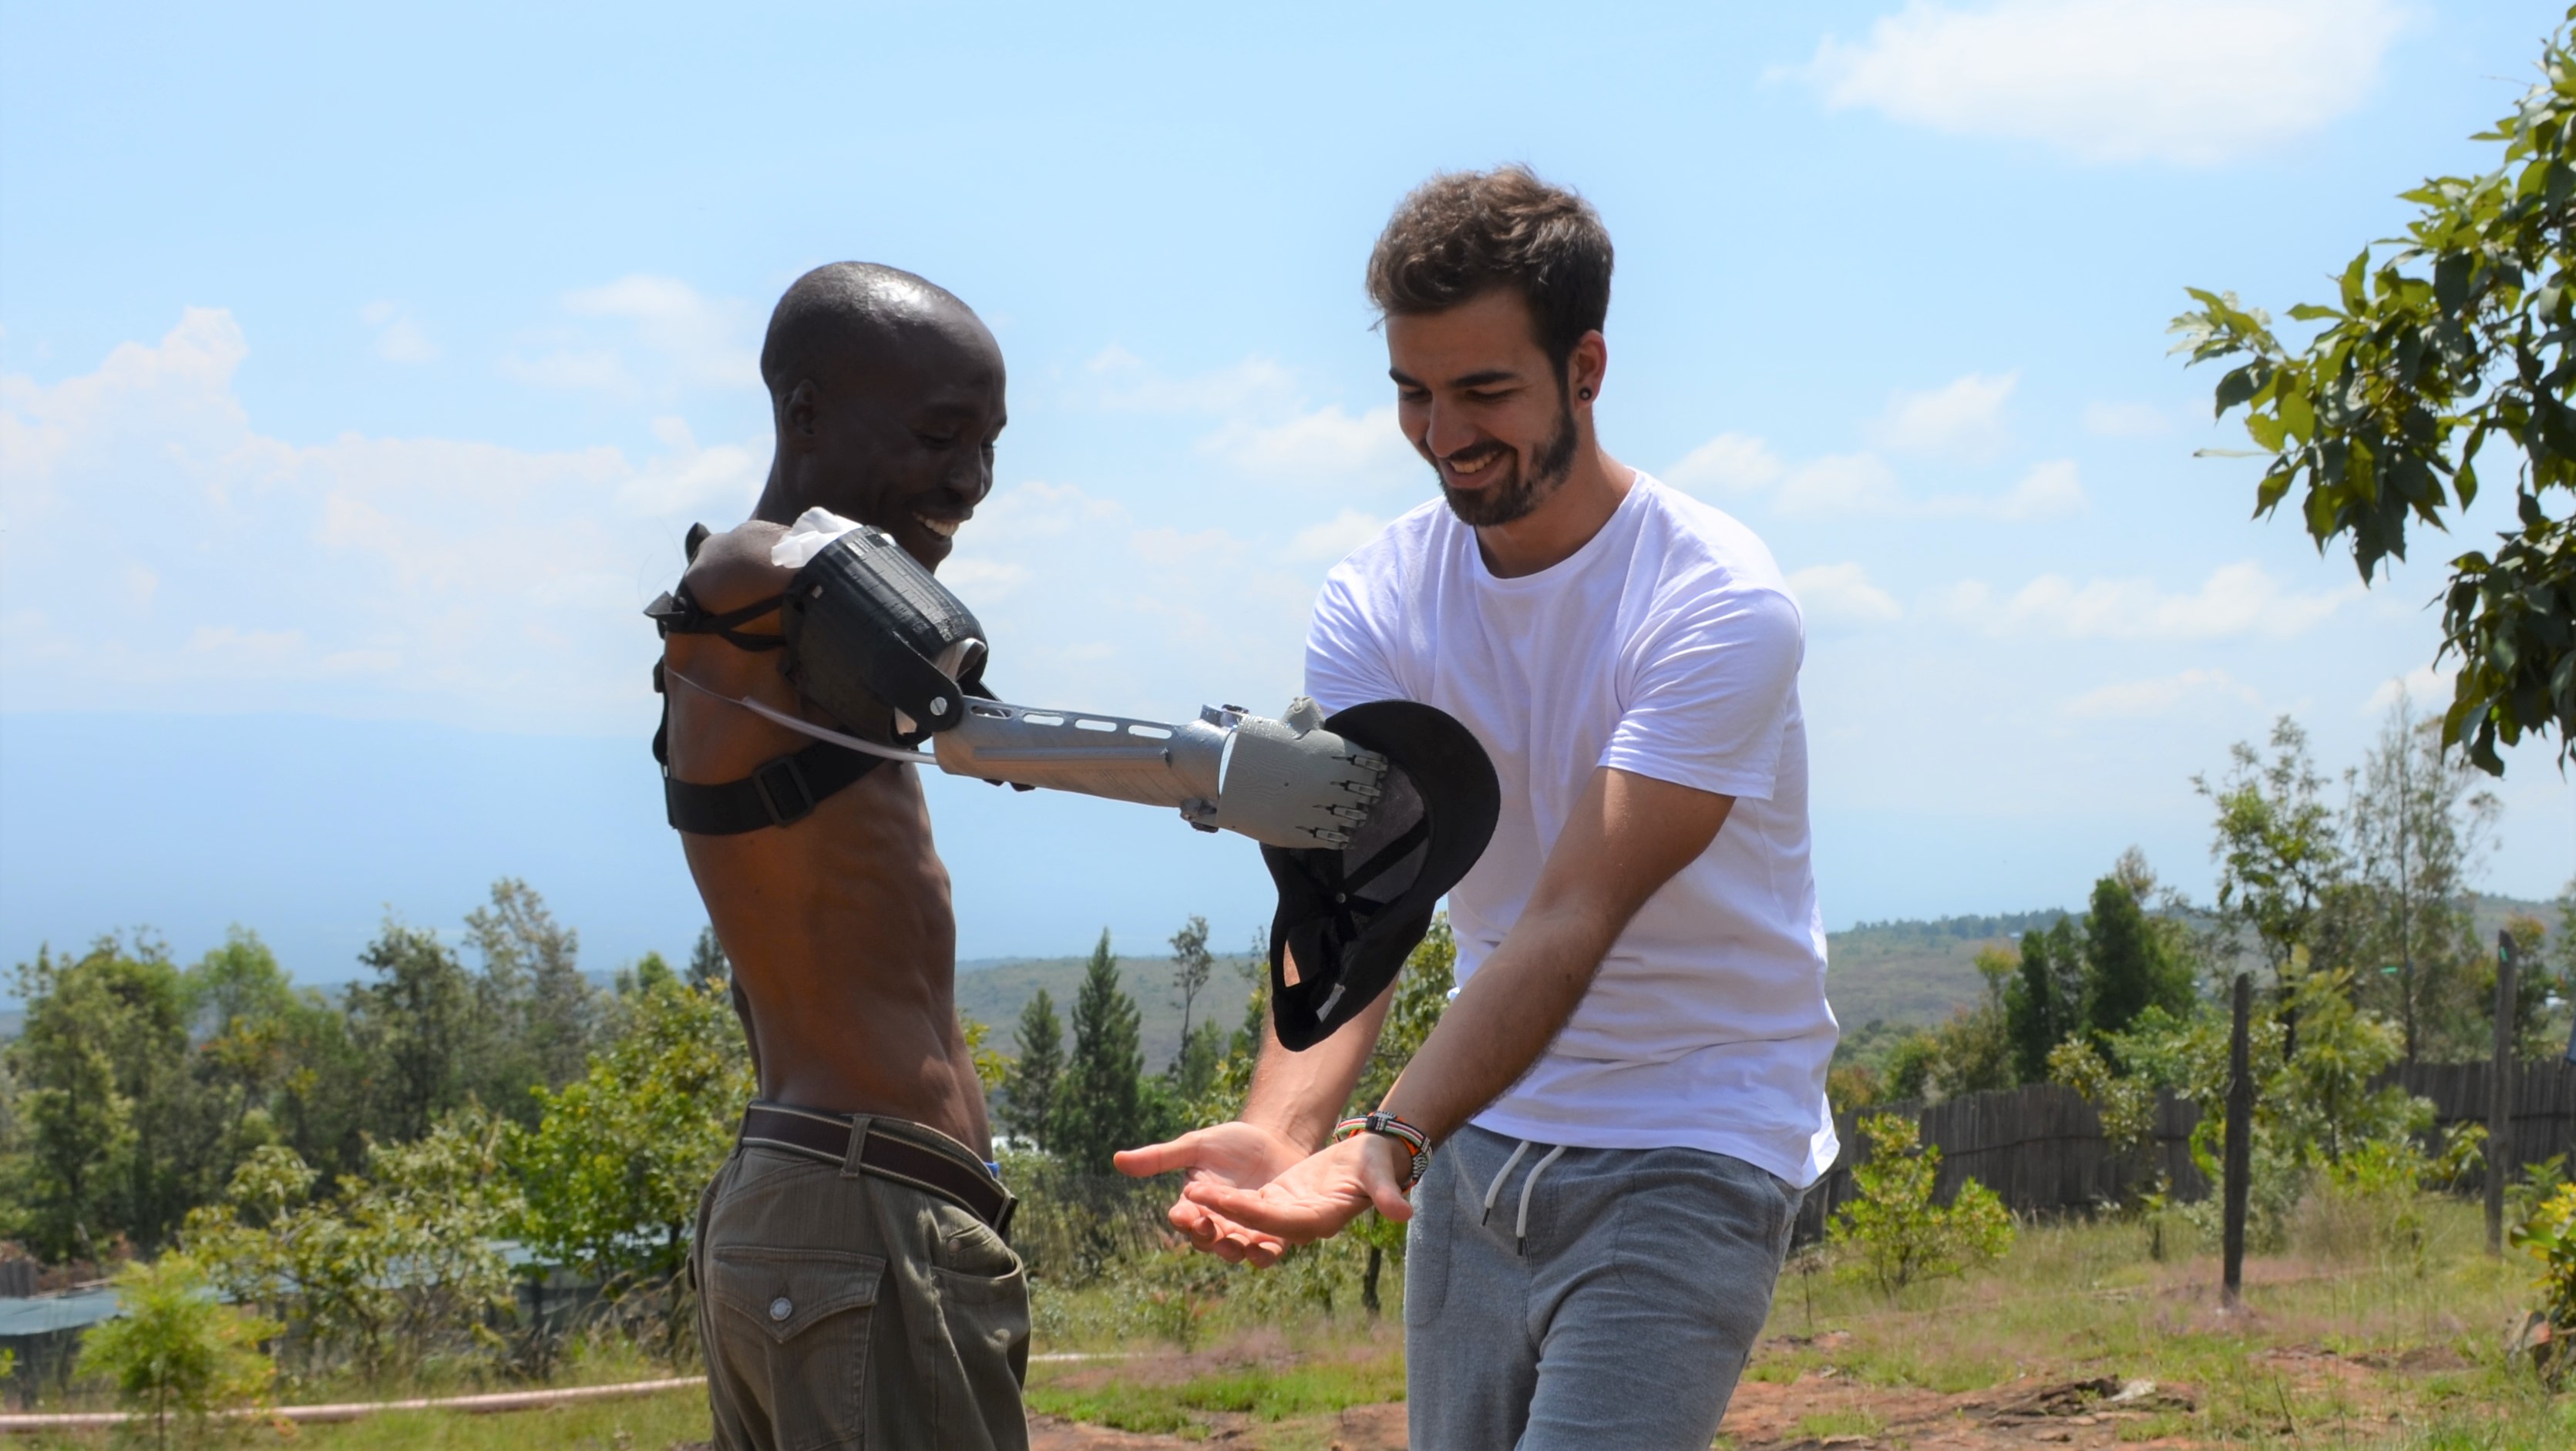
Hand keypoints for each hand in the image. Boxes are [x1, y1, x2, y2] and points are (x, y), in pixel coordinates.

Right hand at [1114, 1121, 1308, 1266]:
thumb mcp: (1196, 1146)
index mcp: (1197, 1206)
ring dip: (1233, 1251)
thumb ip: (1160, 1157)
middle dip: (1206, 1238)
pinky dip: (1265, 1253)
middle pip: (1208, 1240)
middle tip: (1207, 1230)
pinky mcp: (1276, 1232)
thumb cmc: (1232, 1143)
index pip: (1184, 1218)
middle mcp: (1219, 1224)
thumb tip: (1117, 1159)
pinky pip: (1269, 1250)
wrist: (1275, 1140)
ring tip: (1233, 1245)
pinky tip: (1264, 1248)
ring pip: (1236, 1250)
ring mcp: (1247, 1230)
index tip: (1181, 1213)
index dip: (1183, 1218)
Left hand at [1178, 1132, 1413, 1247]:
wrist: (1373, 1158)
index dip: (1242, 1211)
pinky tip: (1196, 1192)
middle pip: (1252, 1228)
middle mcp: (1298, 1225)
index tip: (1211, 1197)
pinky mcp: (1278, 1202)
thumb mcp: (1380, 1173)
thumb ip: (1387, 1194)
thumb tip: (1404, 1214)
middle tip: (1185, 1204)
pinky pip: (1245, 1208)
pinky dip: (1223, 1203)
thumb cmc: (1377, 1162)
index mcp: (1319, 1221)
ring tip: (1184, 1198)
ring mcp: (1286, 1215)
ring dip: (1216, 1215)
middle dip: (1219, 1220)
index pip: (1274, 1221)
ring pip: (1244, 1222)